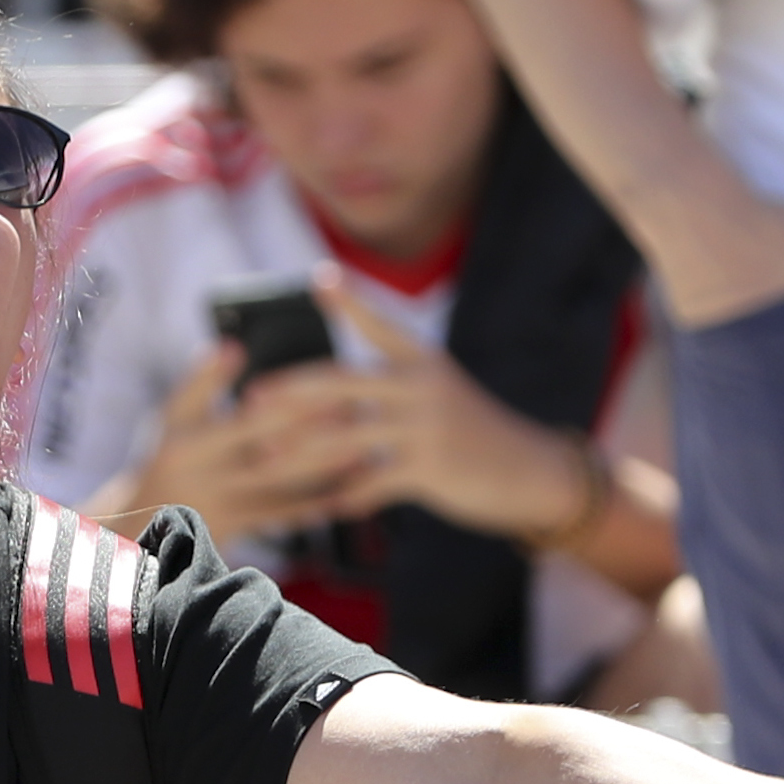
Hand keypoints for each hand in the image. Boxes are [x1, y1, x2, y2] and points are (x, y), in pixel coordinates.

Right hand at [106, 340, 396, 542]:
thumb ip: (201, 383)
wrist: (140, 527)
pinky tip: (346, 493)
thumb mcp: (170, 419)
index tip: (334, 388)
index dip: (293, 408)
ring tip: (365, 452)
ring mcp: (223, 510)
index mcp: (189, 445)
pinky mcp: (237, 532)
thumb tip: (234, 345)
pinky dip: (314, 506)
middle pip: (275, 458)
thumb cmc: (163, 460)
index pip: (250, 424)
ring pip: (284, 491)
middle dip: (320, 439)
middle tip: (362, 417)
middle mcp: (207, 481)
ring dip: (326, 475)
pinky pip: (282, 519)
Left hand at [293, 266, 599, 538]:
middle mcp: (422, 386)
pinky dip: (345, 495)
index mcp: (424, 362)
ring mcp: (427, 427)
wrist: (531, 472)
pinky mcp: (432, 468)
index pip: (380, 323)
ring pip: (346, 436)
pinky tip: (321, 506)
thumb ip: (393, 391)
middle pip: (343, 382)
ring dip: (300, 451)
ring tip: (266, 462)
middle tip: (252, 398)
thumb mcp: (442, 396)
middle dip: (291, 391)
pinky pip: (374, 481)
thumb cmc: (477, 436)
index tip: (317, 277)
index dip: (349, 300)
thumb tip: (334, 397)